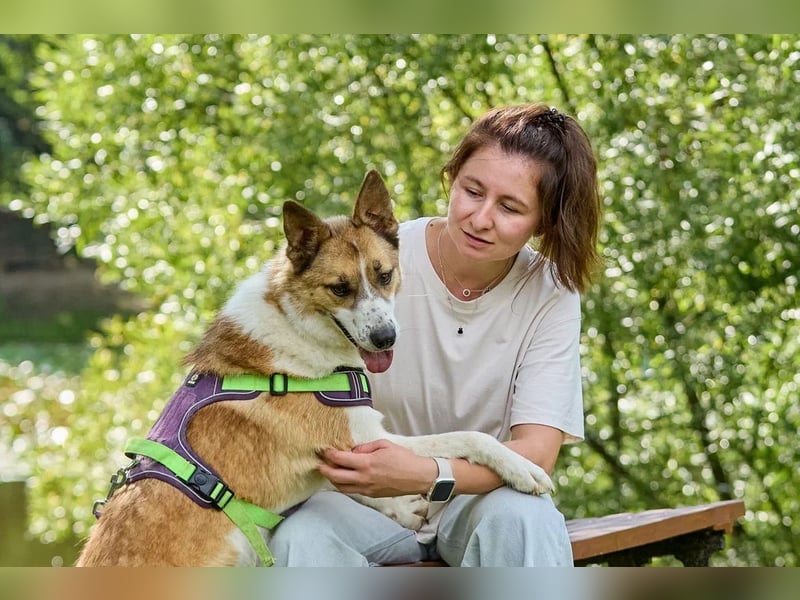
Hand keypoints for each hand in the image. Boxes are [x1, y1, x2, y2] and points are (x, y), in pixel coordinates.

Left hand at [318, 439, 436, 497]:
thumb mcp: (384, 445)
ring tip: (329, 471)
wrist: (418, 477)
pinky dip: (344, 484)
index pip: (340, 459)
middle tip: (319, 464)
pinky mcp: (371, 495)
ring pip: (341, 487)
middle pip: (335, 477)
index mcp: (366, 463)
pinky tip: (344, 478)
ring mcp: (366, 489)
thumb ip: (365, 447)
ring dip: (332, 479)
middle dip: (324, 470)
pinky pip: (352, 491)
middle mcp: (363, 478)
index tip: (324, 450)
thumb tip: (353, 450)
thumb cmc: (403, 459)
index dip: (329, 454)